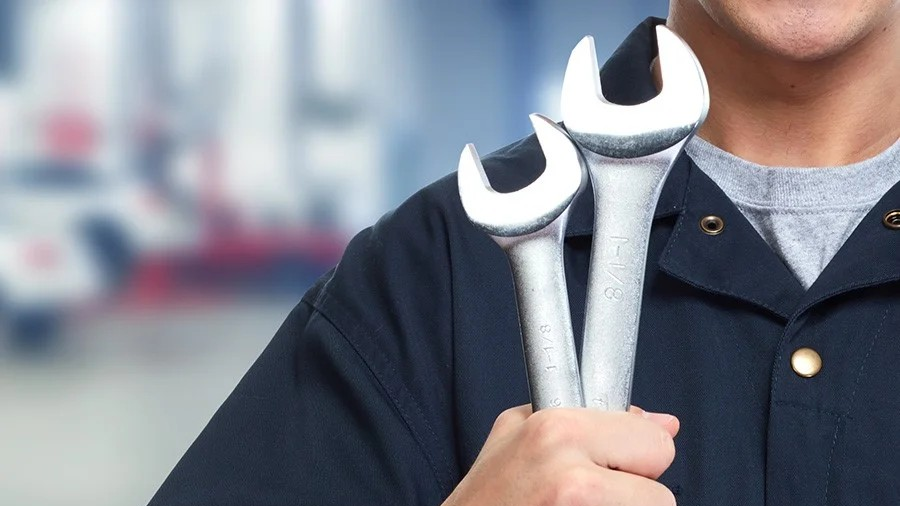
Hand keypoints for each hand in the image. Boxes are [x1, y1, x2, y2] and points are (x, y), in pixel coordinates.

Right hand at [442, 404, 678, 505]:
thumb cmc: (485, 497)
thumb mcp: (516, 432)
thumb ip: (588, 415)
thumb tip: (662, 422)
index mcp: (558, 430)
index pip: (655, 441)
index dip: (636, 457)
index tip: (611, 466)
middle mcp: (572, 476)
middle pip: (662, 494)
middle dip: (636, 495)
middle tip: (592, 494)